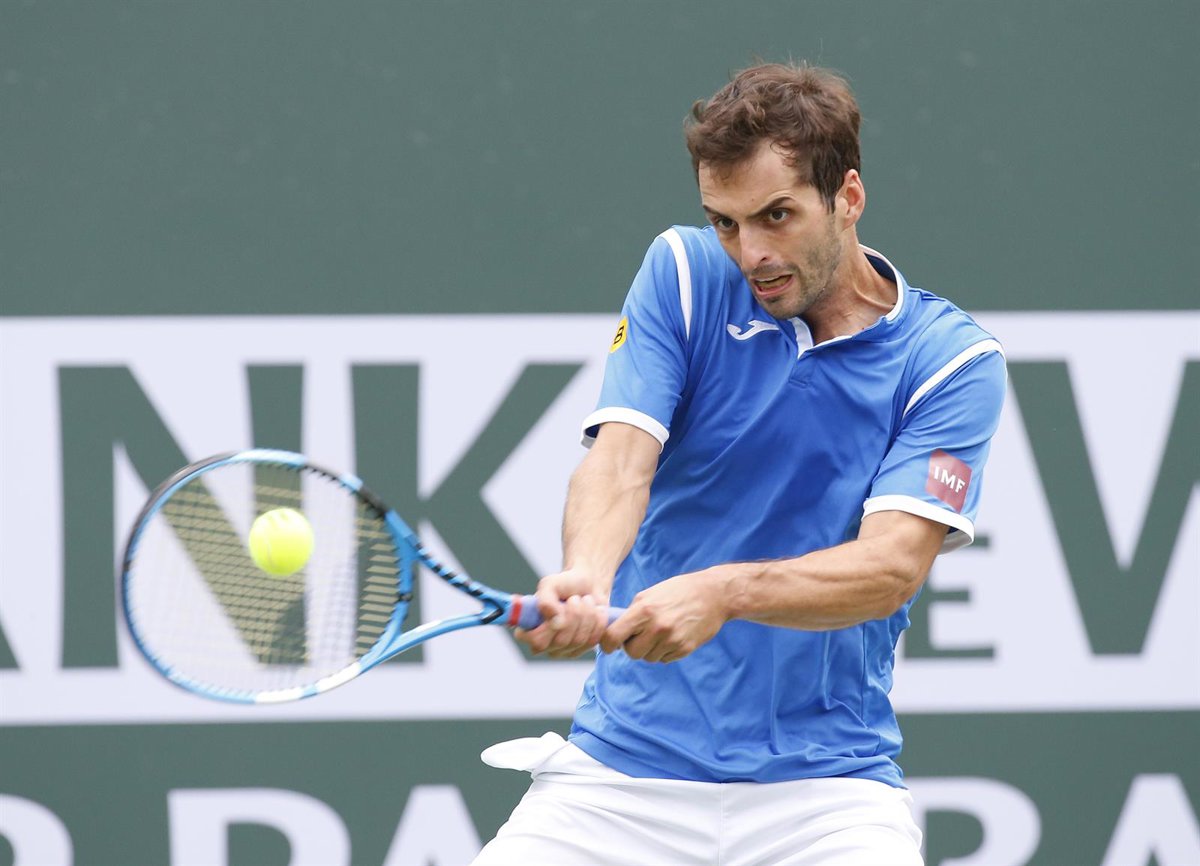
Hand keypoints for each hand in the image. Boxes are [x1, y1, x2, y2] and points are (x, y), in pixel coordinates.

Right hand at [513, 569, 610, 658]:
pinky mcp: (583, 649)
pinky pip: (594, 640)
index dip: (550, 628)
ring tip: (585, 601)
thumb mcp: (549, 584)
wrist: (587, 586)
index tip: (561, 607)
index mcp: (530, 630)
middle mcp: (546, 645)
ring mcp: (565, 650)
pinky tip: (596, 611)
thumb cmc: (564, 585)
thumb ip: (545, 600)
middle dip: (573, 614)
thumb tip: (554, 621)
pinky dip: (598, 621)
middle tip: (575, 598)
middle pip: (562, 641)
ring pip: (580, 640)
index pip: (537, 642)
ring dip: (587, 614)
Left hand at [601, 569, 727, 662]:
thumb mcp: (649, 595)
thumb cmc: (677, 591)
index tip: (608, 646)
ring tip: (661, 632)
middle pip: (631, 653)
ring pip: (649, 658)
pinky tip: (673, 635)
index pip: (613, 636)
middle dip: (632, 647)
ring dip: (650, 649)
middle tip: (640, 636)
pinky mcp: (685, 649)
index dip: (607, 645)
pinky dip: (665, 651)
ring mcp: (671, 640)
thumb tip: (613, 631)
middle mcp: (656, 627)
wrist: (713, 594)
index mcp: (643, 610)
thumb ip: (631, 613)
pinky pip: (665, 659)